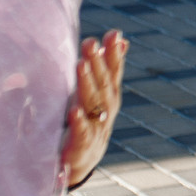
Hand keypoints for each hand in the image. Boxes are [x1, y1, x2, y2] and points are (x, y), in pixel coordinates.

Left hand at [59, 31, 125, 185]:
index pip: (114, 72)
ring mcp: (97, 128)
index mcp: (110, 96)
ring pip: (94, 104)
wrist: (83, 161)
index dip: (114, 53)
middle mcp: (107, 110)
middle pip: (104, 84)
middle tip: (90, 42)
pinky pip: (81, 133)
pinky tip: (74, 110)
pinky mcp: (82, 146)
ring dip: (88, 84)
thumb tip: (121, 38)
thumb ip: (108, 67)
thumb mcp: (99, 92)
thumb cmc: (88, 120)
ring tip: (81, 64)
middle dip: (98, 62)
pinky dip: (79, 122)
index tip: (114, 33)